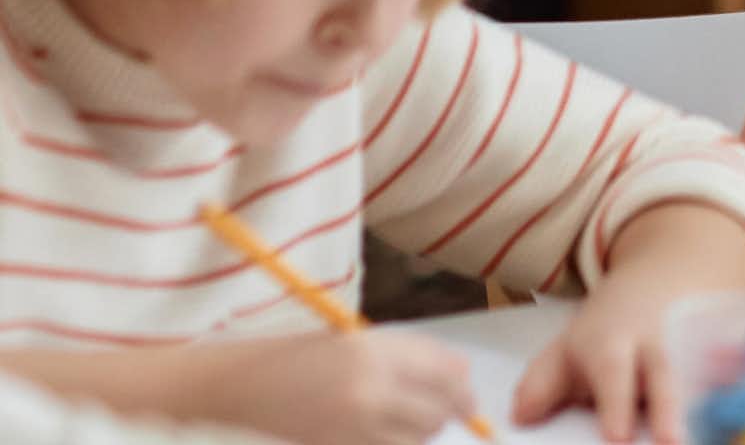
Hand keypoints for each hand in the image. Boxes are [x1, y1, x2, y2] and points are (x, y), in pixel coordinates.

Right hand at [197, 330, 481, 444]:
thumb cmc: (308, 354)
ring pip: (414, 440)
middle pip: (436, 413)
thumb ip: (414, 355)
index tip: (467, 400)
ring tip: (402, 421)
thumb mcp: (364, 341)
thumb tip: (463, 376)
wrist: (246, 384)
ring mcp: (351, 427)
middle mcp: (369, 389)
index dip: (463, 390)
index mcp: (378, 351)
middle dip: (443, 413)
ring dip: (418, 433)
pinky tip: (379, 434)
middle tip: (437, 411)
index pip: (446, 375)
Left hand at [515, 202, 744, 442]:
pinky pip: (731, 374)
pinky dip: (733, 392)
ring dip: (702, 407)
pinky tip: (733, 423)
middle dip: (667, 410)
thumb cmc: (610, 332)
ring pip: (701, 377)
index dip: (616, 405)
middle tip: (668, 443)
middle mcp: (657, 344)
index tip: (616, 438)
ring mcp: (693, 349)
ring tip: (695, 438)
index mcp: (613, 343)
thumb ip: (541, 384)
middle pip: (664, 376)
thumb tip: (519, 418)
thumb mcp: (569, 347)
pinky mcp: (721, 356)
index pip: (613, 372)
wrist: (669, 277)